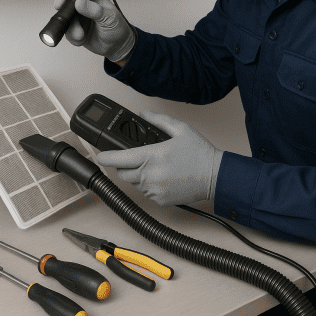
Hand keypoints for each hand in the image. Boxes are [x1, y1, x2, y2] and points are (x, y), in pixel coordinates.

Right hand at [53, 0, 135, 61]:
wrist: (118, 46)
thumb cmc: (118, 28)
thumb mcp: (109, 18)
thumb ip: (94, 10)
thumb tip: (79, 2)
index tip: (59, 5)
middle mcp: (84, 6)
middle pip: (66, 7)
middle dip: (67, 20)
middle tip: (76, 29)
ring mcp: (78, 19)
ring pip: (65, 22)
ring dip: (71, 31)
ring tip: (81, 36)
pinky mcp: (76, 30)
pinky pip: (67, 33)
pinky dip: (73, 38)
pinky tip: (82, 40)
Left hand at [96, 111, 223, 206]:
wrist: (215, 176)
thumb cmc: (199, 153)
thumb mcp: (180, 129)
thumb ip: (158, 120)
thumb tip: (143, 114)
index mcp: (151, 156)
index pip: (118, 159)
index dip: (105, 156)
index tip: (100, 155)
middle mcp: (149, 175)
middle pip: (122, 173)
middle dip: (125, 165)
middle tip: (137, 157)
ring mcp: (153, 190)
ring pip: (134, 183)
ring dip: (137, 175)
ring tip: (155, 166)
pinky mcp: (159, 200)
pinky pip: (146, 193)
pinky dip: (149, 185)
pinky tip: (163, 177)